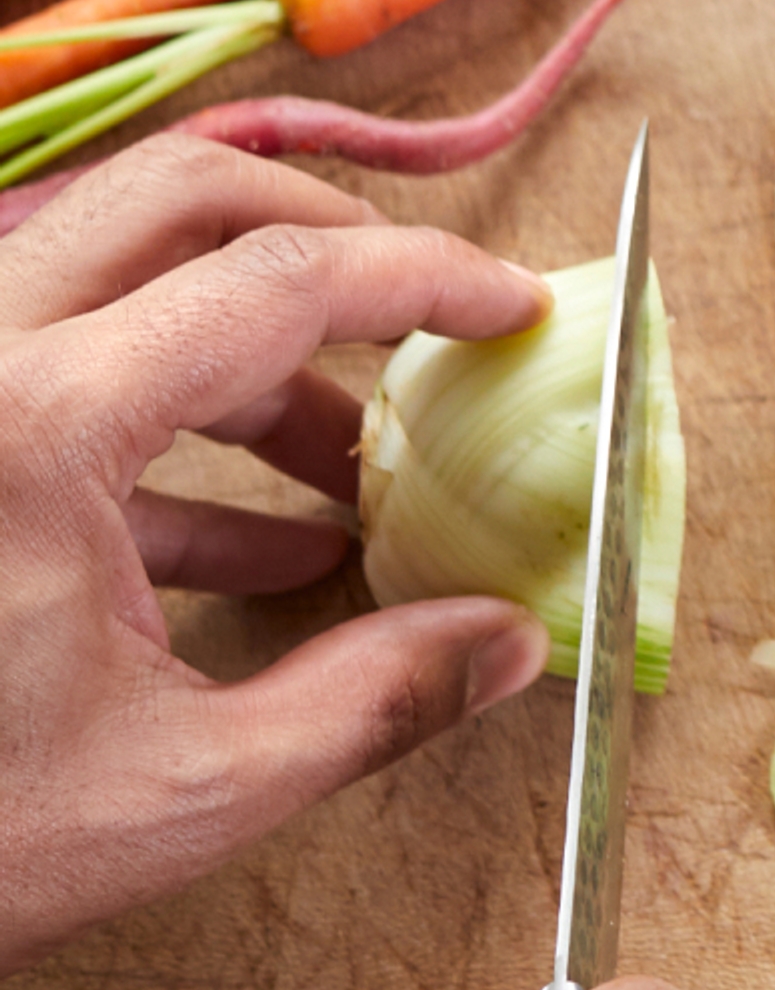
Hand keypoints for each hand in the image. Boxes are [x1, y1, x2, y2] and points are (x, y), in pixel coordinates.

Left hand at [0, 134, 556, 973]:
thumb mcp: (178, 789)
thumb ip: (368, 700)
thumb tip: (506, 643)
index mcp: (34, 425)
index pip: (281, 280)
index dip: (426, 281)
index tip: (513, 310)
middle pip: (178, 199)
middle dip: (323, 237)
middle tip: (414, 315)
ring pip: (116, 275)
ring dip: (248, 345)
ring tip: (349, 462)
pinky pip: (60, 372)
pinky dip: (170, 422)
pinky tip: (258, 538)